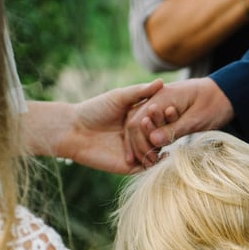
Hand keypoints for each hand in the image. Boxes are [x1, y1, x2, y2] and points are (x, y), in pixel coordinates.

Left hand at [25, 79, 164, 173]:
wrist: (74, 130)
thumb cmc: (95, 110)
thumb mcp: (119, 97)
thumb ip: (140, 92)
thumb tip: (161, 82)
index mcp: (138, 121)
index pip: (158, 120)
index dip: (166, 115)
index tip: (174, 109)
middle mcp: (138, 137)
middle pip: (158, 137)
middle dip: (165, 132)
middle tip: (172, 126)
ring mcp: (135, 152)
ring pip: (154, 152)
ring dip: (161, 147)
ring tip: (167, 140)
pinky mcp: (129, 167)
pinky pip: (146, 168)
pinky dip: (155, 164)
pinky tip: (161, 156)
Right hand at [123, 78, 234, 167]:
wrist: (227, 93)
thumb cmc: (214, 104)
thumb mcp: (196, 119)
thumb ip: (174, 129)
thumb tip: (153, 141)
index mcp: (162, 96)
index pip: (138, 121)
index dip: (138, 142)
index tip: (147, 159)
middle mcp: (156, 98)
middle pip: (135, 123)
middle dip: (137, 144)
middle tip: (145, 163)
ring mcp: (160, 104)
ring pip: (141, 125)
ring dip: (142, 143)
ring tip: (148, 162)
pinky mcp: (165, 111)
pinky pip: (152, 125)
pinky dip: (151, 139)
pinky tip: (154, 154)